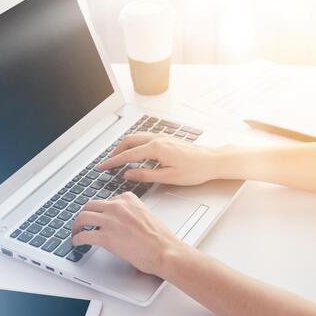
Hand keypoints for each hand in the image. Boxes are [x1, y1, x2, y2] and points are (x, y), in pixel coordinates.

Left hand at [71, 192, 182, 275]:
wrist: (164, 250)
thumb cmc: (160, 238)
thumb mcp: (146, 214)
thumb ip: (132, 212)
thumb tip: (123, 220)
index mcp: (128, 199)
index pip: (107, 200)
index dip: (101, 210)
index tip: (99, 216)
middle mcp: (117, 206)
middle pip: (90, 205)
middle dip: (84, 213)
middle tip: (82, 222)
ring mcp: (110, 221)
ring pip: (83, 217)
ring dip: (76, 225)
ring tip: (76, 231)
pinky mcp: (106, 237)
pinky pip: (84, 236)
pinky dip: (77, 239)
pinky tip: (77, 242)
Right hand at [98, 133, 216, 185]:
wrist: (213, 161)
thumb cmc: (196, 170)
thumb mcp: (168, 177)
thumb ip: (145, 175)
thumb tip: (128, 174)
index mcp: (156, 148)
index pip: (128, 155)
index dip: (113, 161)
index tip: (102, 166)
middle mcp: (158, 139)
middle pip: (129, 141)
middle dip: (116, 151)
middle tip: (108, 162)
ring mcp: (163, 137)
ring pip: (136, 137)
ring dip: (125, 146)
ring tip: (118, 157)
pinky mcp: (167, 138)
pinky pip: (144, 137)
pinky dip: (135, 143)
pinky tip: (135, 152)